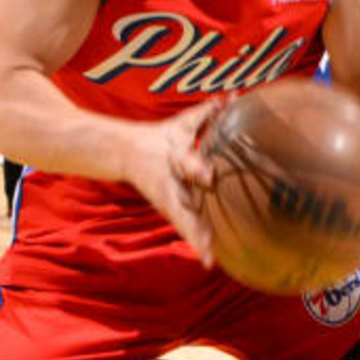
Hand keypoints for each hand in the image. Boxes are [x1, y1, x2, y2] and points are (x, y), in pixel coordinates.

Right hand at [127, 98, 224, 256]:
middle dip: (195, 220)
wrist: (126, 153)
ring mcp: (168, 202)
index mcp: (171, 159)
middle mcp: (169, 184)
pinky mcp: (171, 212)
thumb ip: (206, 114)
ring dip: (196, 240)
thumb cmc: (161, 139)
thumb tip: (232, 98)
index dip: (196, 168)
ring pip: (183, 223)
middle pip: (182, 205)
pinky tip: (210, 261)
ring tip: (210, 258)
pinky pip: (186, 229)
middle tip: (208, 238)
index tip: (207, 175)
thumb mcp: (180, 125)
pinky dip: (198, 244)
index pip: (185, 163)